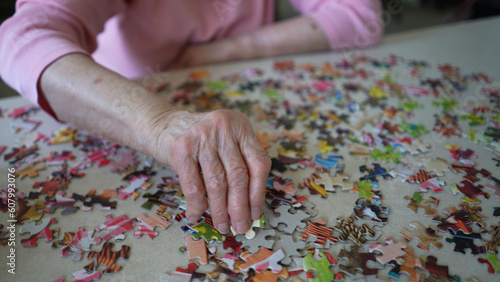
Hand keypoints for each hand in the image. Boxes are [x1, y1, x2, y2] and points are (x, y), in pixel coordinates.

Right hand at [141, 109, 270, 233]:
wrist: (162, 125)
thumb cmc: (200, 142)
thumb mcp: (225, 143)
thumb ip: (239, 165)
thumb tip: (248, 209)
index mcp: (241, 126)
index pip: (259, 163)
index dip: (258, 192)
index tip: (255, 214)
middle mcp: (224, 127)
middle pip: (238, 175)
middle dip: (239, 207)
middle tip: (239, 227)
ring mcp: (202, 136)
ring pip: (217, 182)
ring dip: (220, 210)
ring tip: (222, 225)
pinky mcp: (182, 148)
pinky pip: (194, 184)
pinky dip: (197, 204)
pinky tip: (197, 215)